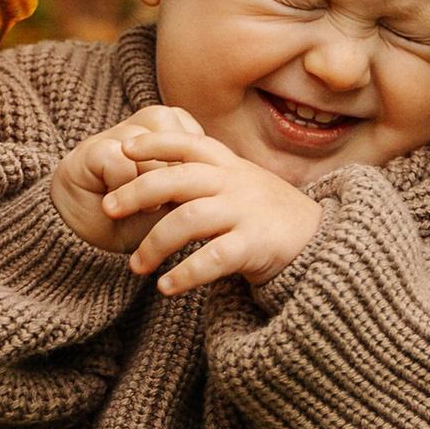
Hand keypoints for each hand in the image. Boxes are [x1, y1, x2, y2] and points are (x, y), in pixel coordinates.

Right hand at [49, 102, 211, 255]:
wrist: (91, 249)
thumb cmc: (138, 228)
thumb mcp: (174, 209)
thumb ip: (194, 188)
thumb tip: (217, 183)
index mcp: (161, 141)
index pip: (189, 131)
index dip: (193, 163)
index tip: (188, 196)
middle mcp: (137, 133)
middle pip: (169, 124)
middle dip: (175, 166)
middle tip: (170, 201)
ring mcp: (111, 139)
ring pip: (145, 140)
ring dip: (151, 177)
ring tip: (147, 207)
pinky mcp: (88, 153)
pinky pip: (118, 157)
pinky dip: (125, 183)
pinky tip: (119, 204)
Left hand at [58, 111, 324, 296]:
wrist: (321, 241)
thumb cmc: (268, 215)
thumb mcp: (241, 185)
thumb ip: (206, 179)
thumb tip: (156, 178)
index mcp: (229, 165)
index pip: (188, 141)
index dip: (155, 141)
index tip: (125, 146)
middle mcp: (235, 183)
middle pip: (176, 179)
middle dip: (136, 192)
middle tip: (108, 209)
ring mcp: (245, 213)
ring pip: (186, 220)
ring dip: (154, 244)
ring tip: (135, 265)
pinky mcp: (254, 246)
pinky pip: (211, 259)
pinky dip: (184, 275)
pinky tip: (166, 287)